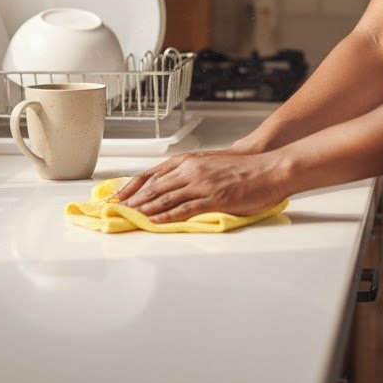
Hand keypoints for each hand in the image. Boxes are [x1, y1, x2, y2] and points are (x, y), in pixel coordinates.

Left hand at [114, 148, 288, 222]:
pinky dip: (164, 217)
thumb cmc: (241, 166)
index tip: (117, 197)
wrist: (267, 167)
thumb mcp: (209, 162)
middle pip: (153, 187)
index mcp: (188, 160)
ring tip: (127, 219)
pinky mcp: (212, 199)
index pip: (151, 174)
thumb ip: (188, 171)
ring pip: (163, 198)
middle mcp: (190, 170)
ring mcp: (200, 184)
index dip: (131, 186)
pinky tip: (153, 222)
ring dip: (143, 210)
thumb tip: (169, 184)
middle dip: (132, 201)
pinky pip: (182, 209)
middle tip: (115, 212)